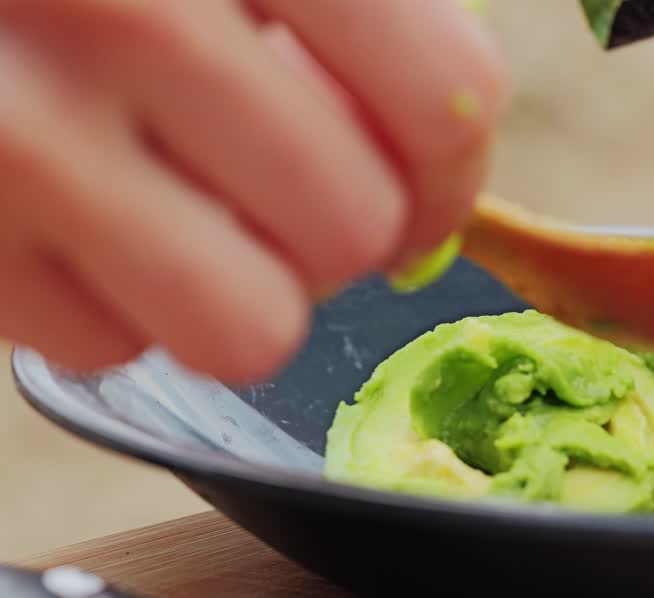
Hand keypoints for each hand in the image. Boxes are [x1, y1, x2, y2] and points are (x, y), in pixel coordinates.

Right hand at [0, 0, 505, 381]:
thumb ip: (348, 10)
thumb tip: (445, 146)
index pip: (443, 96)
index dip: (450, 169)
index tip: (420, 185)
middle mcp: (129, 11)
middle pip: (353, 227)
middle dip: (335, 225)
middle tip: (271, 178)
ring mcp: (16, 131)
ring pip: (253, 326)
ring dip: (241, 287)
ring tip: (181, 209)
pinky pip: (112, 347)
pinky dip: (110, 302)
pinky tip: (66, 215)